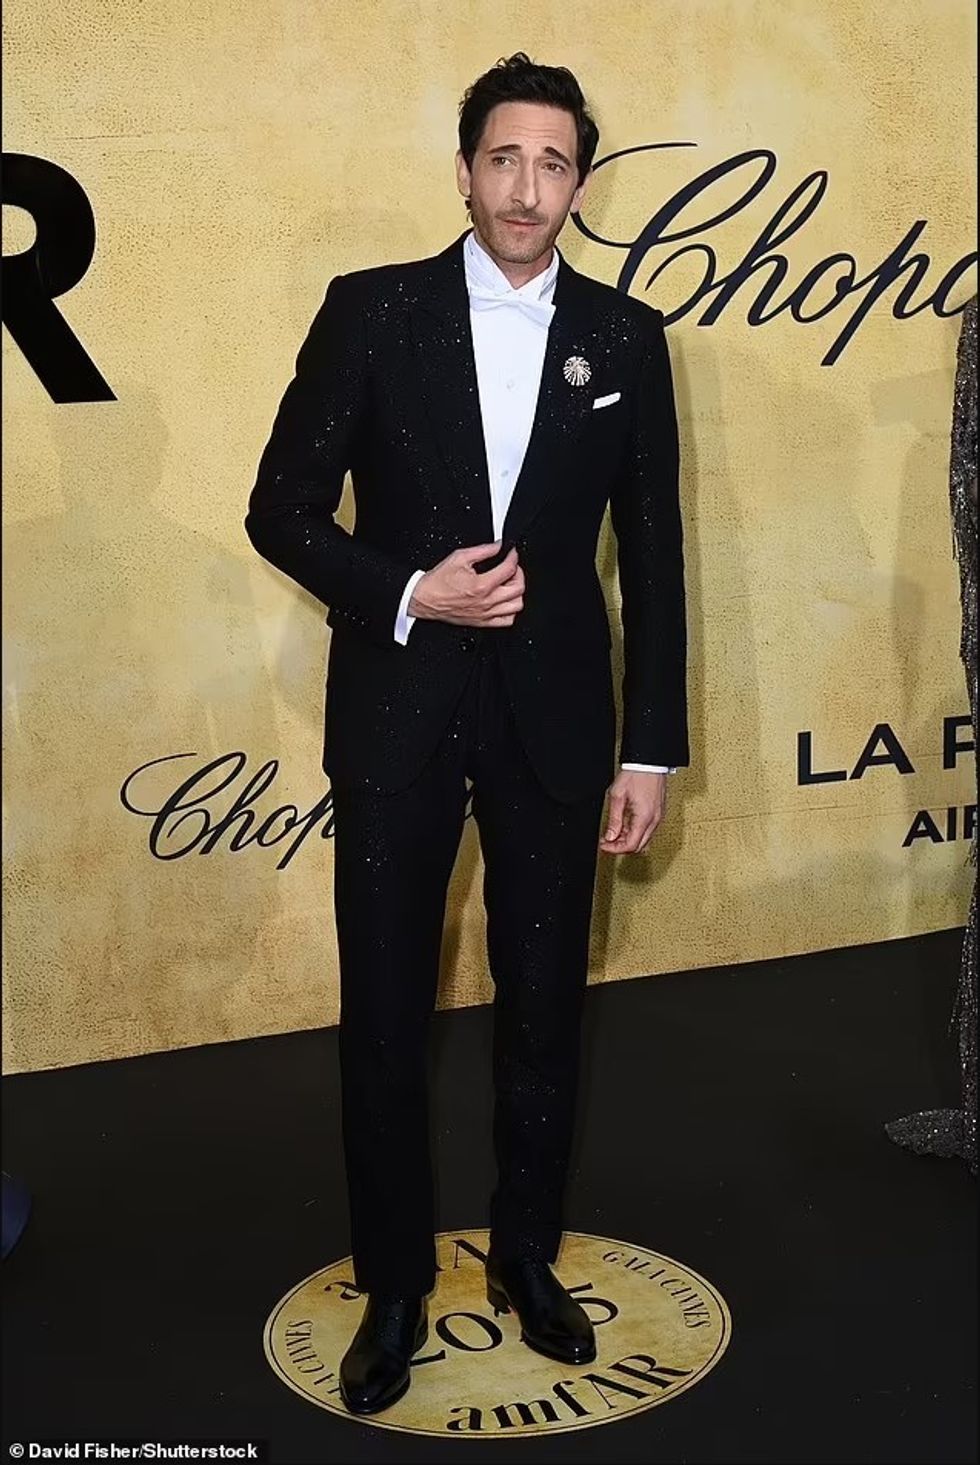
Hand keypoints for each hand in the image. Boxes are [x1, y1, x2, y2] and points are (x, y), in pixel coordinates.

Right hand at [409, 540, 524, 627]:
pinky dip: (511, 610)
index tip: (511, 554)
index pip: (509, 569)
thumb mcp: (459, 557)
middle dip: (518, 574)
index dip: (513, 557)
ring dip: (517, 593)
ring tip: (509, 584)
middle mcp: (486, 602)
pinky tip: (504, 601)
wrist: (425, 599)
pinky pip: (507, 621)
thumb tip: (498, 546)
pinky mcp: (482, 622)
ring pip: (516, 606)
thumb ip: (483, 550)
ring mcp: (486, 614)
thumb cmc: (438, 582)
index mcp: (481, 585)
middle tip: (511, 567)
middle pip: (518, 588)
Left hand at [599, 769, 666, 854]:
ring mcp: (658, 817)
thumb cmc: (636, 775)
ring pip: (644, 840)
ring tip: (614, 832)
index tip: (604, 845)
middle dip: (621, 847)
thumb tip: (610, 836)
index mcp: (644, 818)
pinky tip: (625, 826)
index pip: (631, 845)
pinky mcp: (658, 813)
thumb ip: (614, 819)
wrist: (649, 763)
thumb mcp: (617, 796)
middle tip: (608, 841)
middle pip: (639, 846)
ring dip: (628, 840)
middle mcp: (654, 820)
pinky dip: (635, 832)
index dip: (615, 849)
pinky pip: (648, 830)